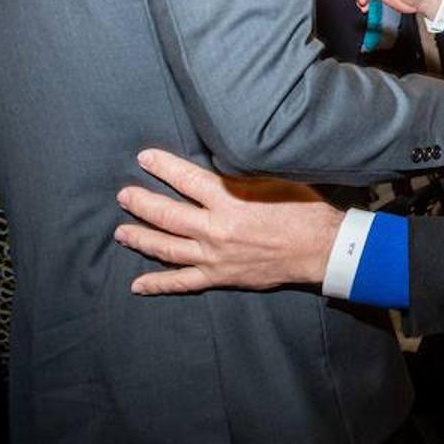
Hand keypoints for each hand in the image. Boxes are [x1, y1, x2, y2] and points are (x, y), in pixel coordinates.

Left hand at [114, 149, 343, 294]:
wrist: (322, 247)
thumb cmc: (304, 209)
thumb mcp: (273, 180)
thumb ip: (240, 176)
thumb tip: (215, 166)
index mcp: (229, 199)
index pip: (186, 178)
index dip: (162, 167)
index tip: (144, 158)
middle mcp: (216, 228)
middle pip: (166, 214)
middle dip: (141, 202)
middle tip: (124, 196)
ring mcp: (214, 256)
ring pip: (166, 247)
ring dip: (141, 238)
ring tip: (121, 232)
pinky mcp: (220, 276)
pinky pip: (182, 282)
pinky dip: (159, 284)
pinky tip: (138, 285)